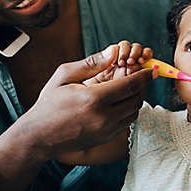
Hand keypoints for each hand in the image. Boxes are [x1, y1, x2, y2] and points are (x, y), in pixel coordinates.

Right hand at [23, 44, 156, 159]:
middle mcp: (104, 117)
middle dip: (141, 85)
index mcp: (94, 99)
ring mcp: (106, 131)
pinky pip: (126, 122)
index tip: (151, 68)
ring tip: (127, 87)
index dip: (143, 75)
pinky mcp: (106, 138)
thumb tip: (113, 52)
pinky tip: (118, 101)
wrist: (39, 136)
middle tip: (138, 75)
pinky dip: (127, 109)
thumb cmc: (49, 103)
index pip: (130, 85)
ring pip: (134, 112)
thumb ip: (91, 64)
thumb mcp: (64, 76)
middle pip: (136, 98)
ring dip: (135, 98)